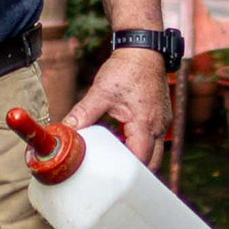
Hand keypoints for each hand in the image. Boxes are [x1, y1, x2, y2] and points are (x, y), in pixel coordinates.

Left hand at [67, 47, 168, 168]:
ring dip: (138, 158)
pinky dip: (141, 146)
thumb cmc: (126, 69)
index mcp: (145, 124)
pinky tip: (122, 143)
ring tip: (116, 163)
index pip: (140, 160)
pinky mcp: (161, 117)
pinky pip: (154, 140)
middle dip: (134, 172)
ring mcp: (162, 122)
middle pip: (152, 163)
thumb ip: (83, 113)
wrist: (143, 49)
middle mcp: (158, 126)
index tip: (109, 179)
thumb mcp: (101, 92)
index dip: (126, 172)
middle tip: (113, 177)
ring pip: (155, 152)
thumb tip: (65, 129)